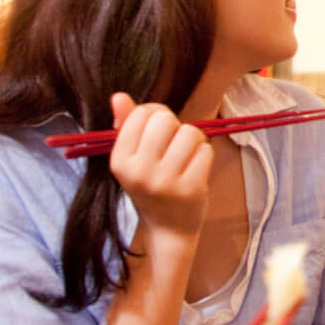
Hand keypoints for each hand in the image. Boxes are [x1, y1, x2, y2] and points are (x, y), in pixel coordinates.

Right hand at [108, 92, 211, 234]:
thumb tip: (119, 96)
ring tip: (184, 157)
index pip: (141, 114)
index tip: (156, 131)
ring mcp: (166, 182)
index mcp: (120, 161)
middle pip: (165, 120)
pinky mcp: (191, 189)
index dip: (154, 115)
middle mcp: (140, 172)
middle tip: (171, 145)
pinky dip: (204, 155)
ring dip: (192, 140)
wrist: (168, 229)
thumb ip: (126, 125)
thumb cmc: (149, 185)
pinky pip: (206, 150)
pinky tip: (194, 169)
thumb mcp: (131, 158)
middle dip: (173, 126)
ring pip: (190, 133)